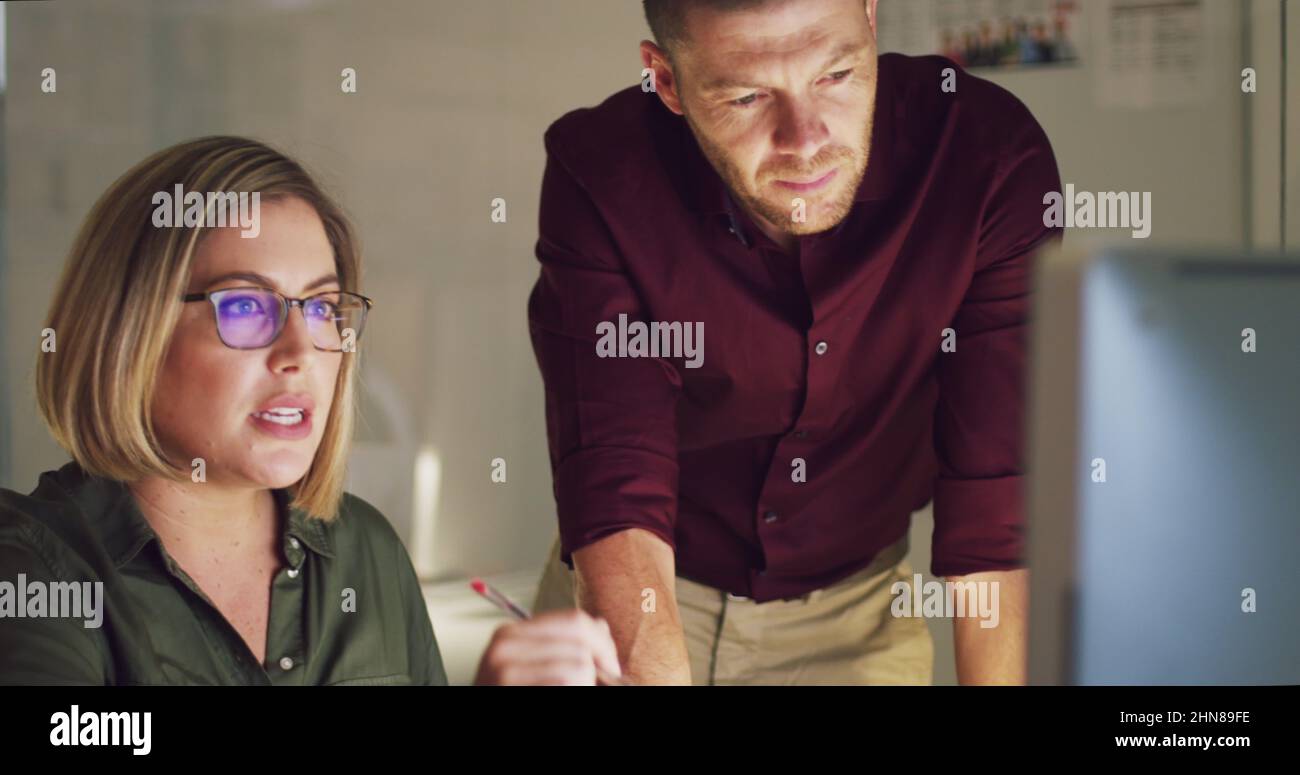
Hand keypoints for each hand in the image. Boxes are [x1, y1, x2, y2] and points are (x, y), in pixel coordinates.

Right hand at [473, 609, 622, 685]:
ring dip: (587, 682)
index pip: (573, 620)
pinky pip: (568, 680)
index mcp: (510, 634)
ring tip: (575, 688)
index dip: (601, 640)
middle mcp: (504, 646)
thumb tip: (600, 628)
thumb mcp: (535, 667)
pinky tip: (564, 694)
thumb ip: (564, 645)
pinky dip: (578, 688)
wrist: (484, 724)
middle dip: (601, 660)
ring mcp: (504, 669)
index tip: (610, 663)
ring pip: (579, 662)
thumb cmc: (516, 694)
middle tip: (603, 680)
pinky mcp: (510, 686)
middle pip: (579, 637)